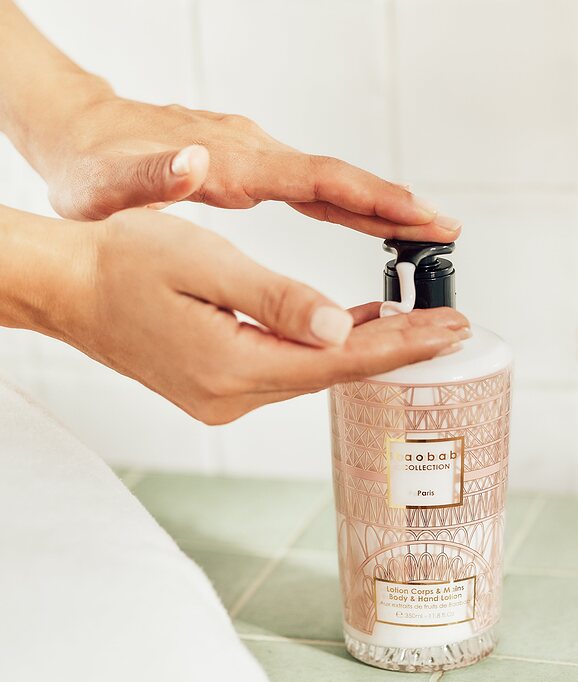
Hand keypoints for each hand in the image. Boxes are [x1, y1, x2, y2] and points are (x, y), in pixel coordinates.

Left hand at [45, 95, 460, 239]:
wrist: (79, 140)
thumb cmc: (91, 172)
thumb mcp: (108, 188)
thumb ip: (152, 179)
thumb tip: (196, 166)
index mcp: (229, 166)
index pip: (316, 180)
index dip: (369, 200)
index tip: (418, 216)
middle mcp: (249, 157)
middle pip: (338, 179)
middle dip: (394, 205)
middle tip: (446, 231)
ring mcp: (252, 160)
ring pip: (329, 183)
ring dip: (379, 207)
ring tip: (424, 232)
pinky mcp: (248, 169)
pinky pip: (311, 188)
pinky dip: (347, 206)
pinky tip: (365, 223)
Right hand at [59, 207, 468, 424]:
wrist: (70, 290)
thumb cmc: (124, 265)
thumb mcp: (204, 264)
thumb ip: (275, 299)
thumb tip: (339, 327)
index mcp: (231, 367)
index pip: (337, 361)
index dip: (401, 346)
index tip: (454, 331)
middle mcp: (230, 397)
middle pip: (331, 374)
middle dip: (395, 350)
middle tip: (455, 328)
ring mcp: (222, 400)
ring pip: (309, 374)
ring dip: (361, 350)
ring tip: (419, 328)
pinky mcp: (216, 388)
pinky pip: (284, 371)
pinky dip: (320, 351)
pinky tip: (349, 330)